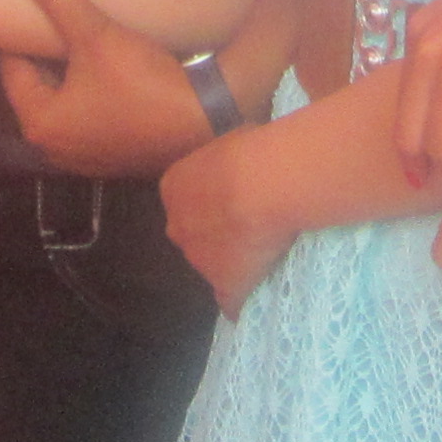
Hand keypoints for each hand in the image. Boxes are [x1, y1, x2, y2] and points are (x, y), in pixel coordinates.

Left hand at [0, 0, 224, 175]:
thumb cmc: (142, 82)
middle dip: (42, 54)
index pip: (12, 69)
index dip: (16, 35)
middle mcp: (55, 148)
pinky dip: (89, 93)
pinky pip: (88, 116)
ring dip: (68, 74)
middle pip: (37, 87)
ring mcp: (85, 158)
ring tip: (77, 37)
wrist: (207, 119)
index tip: (21, 9)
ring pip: (65, 102)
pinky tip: (105, 68)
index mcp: (39, 123)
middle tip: (48, 18)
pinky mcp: (113, 156)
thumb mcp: (96, 34)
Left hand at [159, 125, 288, 315]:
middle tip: (251, 225)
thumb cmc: (250, 152)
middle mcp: (177, 227)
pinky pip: (231, 301)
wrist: (263, 186)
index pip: (187, 203)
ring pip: (213, 267)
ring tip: (268, 251)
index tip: (239, 199)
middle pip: (195, 236)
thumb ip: (224, 161)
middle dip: (217, 235)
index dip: (215, 203)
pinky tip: (257, 295)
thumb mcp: (231, 141)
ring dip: (233, 264)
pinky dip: (241, 300)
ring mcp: (199, 261)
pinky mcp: (225, 286)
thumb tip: (239, 158)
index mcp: (174, 188)